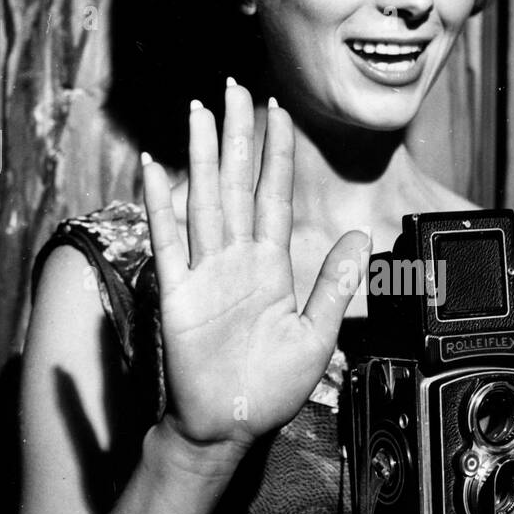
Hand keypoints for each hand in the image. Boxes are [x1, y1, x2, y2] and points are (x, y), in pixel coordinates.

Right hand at [141, 82, 368, 458]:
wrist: (229, 426)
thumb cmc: (270, 387)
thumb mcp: (316, 335)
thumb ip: (333, 284)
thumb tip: (359, 237)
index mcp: (271, 266)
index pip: (274, 196)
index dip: (277, 153)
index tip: (278, 111)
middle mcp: (236, 259)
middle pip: (237, 184)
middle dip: (237, 134)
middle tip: (233, 87)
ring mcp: (204, 272)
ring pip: (205, 200)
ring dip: (202, 155)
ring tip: (199, 111)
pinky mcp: (177, 294)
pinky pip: (169, 241)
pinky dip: (159, 203)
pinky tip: (154, 167)